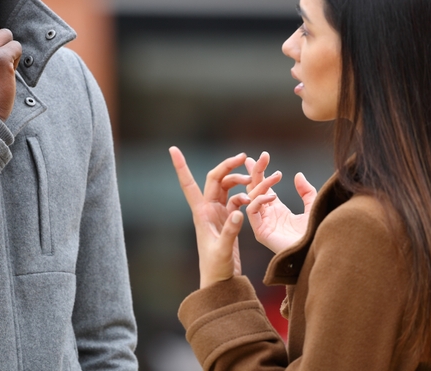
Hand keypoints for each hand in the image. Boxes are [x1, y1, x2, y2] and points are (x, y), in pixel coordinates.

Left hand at [169, 147, 254, 288]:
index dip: (181, 166)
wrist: (220, 282)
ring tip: (254, 183)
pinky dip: (246, 196)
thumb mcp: (222, 250)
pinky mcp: (228, 219)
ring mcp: (218, 213)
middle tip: (244, 156)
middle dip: (228, 165)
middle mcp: (207, 209)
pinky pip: (237, 199)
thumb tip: (239, 210)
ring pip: (227, 186)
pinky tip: (257, 198)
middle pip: (215, 178)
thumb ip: (231, 230)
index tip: (173, 148)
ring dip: (240, 181)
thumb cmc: (215, 268)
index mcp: (201, 212)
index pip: (189, 183)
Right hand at [244, 152, 317, 254]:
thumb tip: (298, 175)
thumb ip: (306, 192)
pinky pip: (251, 211)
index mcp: (277, 210)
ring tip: (276, 177)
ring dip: (262, 184)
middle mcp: (267, 215)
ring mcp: (262, 223)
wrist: (317, 251)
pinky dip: (259, 201)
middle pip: (254, 189)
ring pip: (251, 198)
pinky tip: (272, 196)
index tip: (261, 156)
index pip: (263, 187)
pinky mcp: (261, 232)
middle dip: (255, 172)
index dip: (260, 172)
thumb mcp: (313, 207)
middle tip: (259, 157)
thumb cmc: (315, 234)